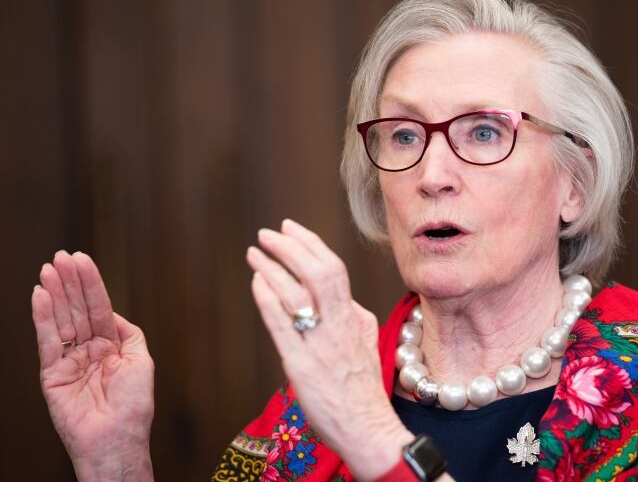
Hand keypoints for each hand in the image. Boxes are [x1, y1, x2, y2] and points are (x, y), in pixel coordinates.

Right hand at [31, 251, 153, 481]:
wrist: (118, 438)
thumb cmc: (134, 405)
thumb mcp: (141, 360)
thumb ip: (127, 332)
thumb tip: (111, 313)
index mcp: (111, 345)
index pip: (99, 307)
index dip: (91, 283)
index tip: (81, 259)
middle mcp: (89, 350)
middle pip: (78, 309)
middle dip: (70, 282)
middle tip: (60, 256)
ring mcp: (69, 361)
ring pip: (61, 320)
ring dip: (55, 293)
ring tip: (48, 269)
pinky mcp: (52, 375)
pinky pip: (48, 341)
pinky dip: (43, 318)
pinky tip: (40, 296)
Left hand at [248, 219, 412, 480]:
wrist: (366, 426)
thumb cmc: (363, 387)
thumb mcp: (367, 341)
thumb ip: (354, 316)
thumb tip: (344, 297)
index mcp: (353, 317)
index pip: (333, 268)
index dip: (310, 243)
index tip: (290, 227)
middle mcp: (338, 325)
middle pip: (318, 272)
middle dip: (290, 247)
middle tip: (268, 233)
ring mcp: (319, 344)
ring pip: (298, 295)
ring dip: (273, 268)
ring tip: (255, 253)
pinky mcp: (301, 365)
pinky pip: (283, 325)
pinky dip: (268, 299)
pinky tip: (257, 283)